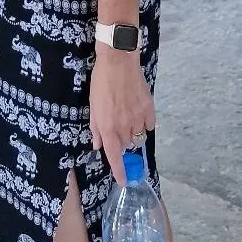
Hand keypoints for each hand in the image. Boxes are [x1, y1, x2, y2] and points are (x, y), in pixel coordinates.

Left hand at [89, 48, 154, 187]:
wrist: (118, 60)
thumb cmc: (101, 82)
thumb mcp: (92, 105)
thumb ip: (95, 127)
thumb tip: (97, 145)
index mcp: (108, 128)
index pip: (114, 157)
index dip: (119, 172)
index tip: (124, 182)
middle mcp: (124, 127)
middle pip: (126, 146)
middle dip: (122, 141)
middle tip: (117, 127)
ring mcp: (138, 118)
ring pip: (138, 136)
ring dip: (133, 133)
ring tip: (128, 117)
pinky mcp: (149, 108)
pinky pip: (150, 125)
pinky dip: (145, 124)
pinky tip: (141, 115)